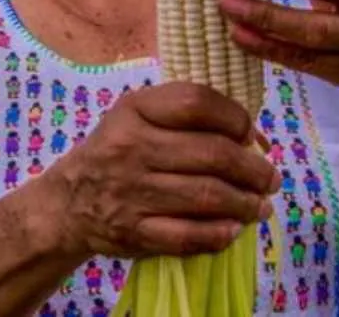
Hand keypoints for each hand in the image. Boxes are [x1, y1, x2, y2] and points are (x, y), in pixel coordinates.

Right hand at [42, 82, 278, 258]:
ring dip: (245, 204)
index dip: (235, 118)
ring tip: (260, 206)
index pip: (197, 103)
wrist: (68, 201)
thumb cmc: (116, 151)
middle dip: (253, 169)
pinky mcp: (133, 231)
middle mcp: (131, 147)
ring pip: (207, 196)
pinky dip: (218, 234)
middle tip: (270, 179)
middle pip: (212, 154)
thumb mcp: (139, 117)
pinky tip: (233, 229)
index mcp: (135, 110)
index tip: (251, 135)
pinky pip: (187, 236)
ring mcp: (131, 192)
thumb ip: (190, 118)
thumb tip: (256, 139)